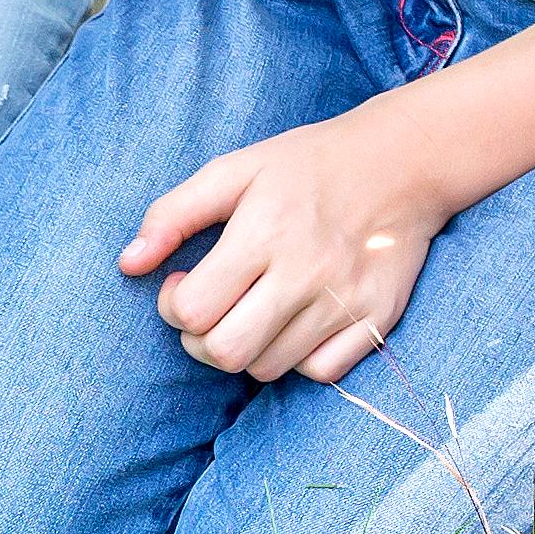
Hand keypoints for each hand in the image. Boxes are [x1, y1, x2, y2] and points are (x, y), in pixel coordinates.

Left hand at [118, 88, 498, 380]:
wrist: (404, 161)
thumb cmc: (307, 165)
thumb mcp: (234, 170)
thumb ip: (173, 214)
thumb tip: (129, 264)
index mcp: (264, 233)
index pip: (194, 311)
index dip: (174, 306)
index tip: (182, 284)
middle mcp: (306, 273)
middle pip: (226, 352)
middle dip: (200, 340)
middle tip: (208, 310)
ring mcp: (345, 301)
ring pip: (269, 368)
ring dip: (246, 349)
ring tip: (250, 312)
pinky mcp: (378, 319)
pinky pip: (320, 372)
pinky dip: (297, 359)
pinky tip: (292, 324)